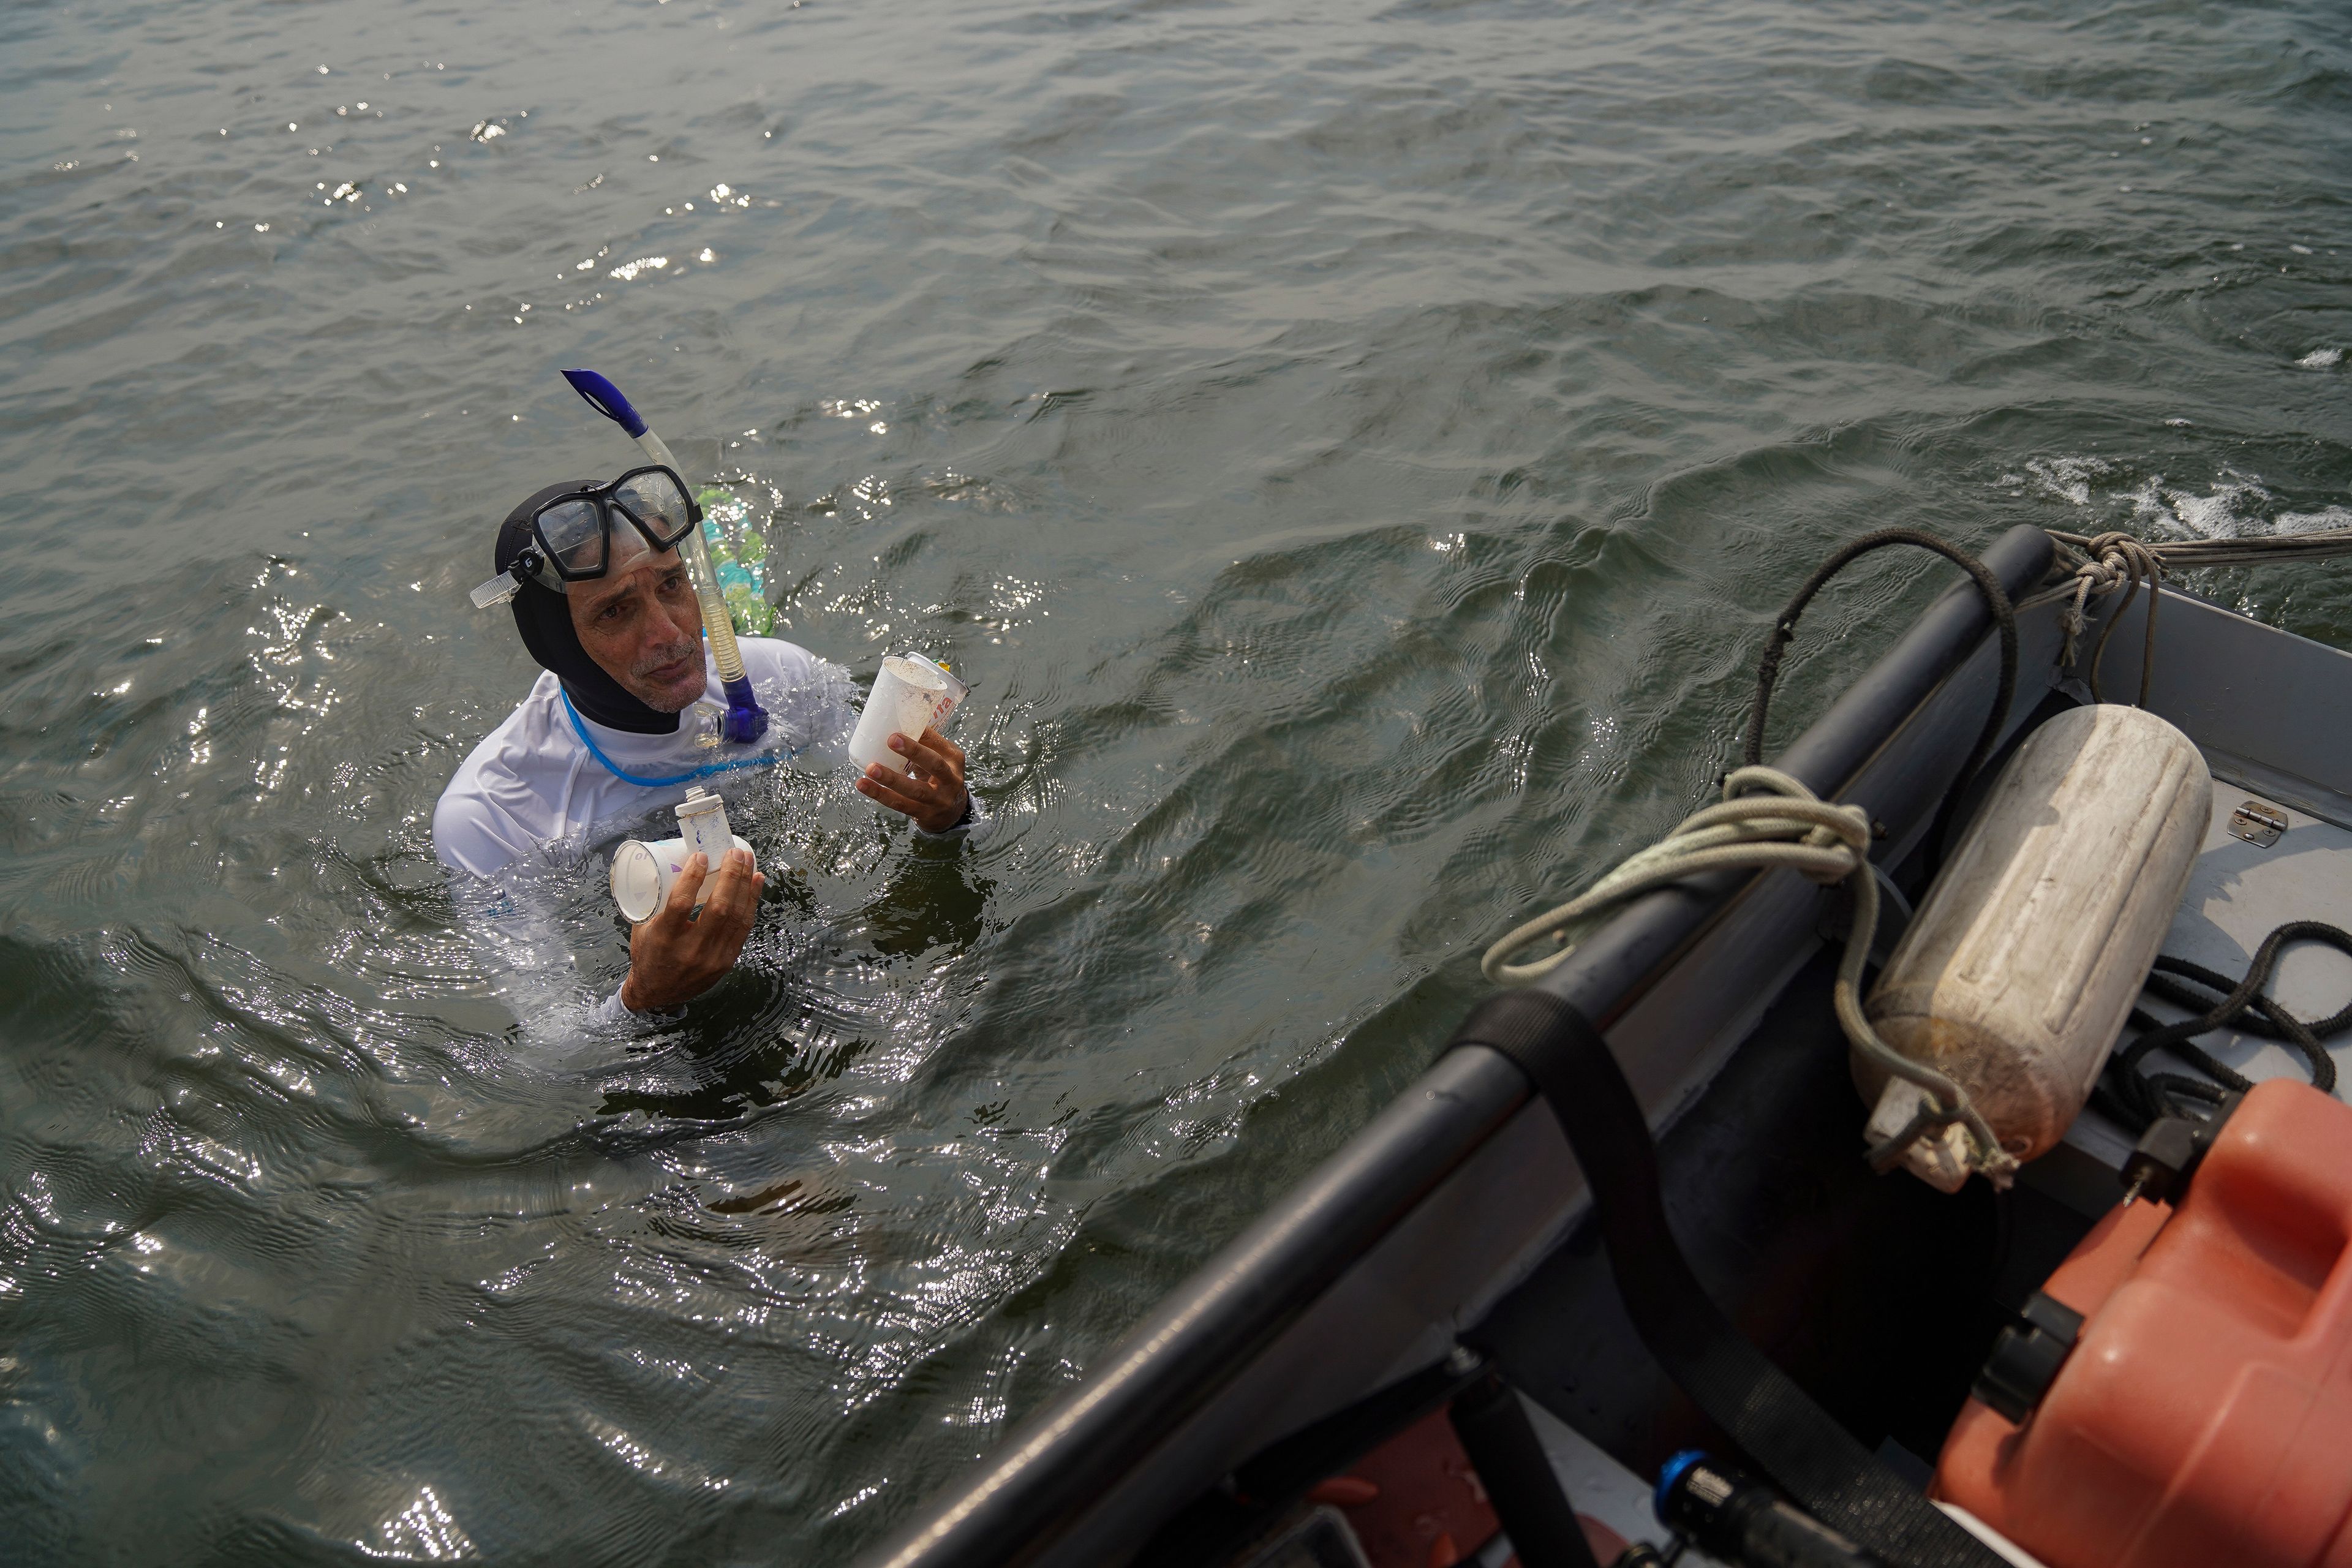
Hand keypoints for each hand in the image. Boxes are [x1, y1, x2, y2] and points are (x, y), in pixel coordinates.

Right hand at [618, 847, 763, 1012]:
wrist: (656, 994)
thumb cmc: (648, 953)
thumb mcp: (643, 928)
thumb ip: (659, 901)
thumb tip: (676, 864)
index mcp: (664, 939)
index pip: (681, 904)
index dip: (692, 878)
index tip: (701, 856)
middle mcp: (691, 950)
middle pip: (719, 908)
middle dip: (731, 876)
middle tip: (735, 852)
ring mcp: (712, 958)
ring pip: (736, 917)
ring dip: (745, 884)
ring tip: (748, 860)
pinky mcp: (726, 962)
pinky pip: (743, 928)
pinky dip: (751, 902)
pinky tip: (756, 882)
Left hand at [856, 726, 968, 833]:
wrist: (951, 812)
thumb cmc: (939, 777)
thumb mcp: (941, 758)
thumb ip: (925, 743)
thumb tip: (897, 721)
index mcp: (954, 760)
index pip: (940, 744)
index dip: (922, 735)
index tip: (902, 726)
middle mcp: (951, 780)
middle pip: (935, 765)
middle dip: (914, 752)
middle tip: (891, 740)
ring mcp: (938, 799)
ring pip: (915, 790)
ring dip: (890, 779)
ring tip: (870, 768)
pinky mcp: (923, 813)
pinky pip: (900, 804)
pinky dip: (880, 794)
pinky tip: (864, 785)